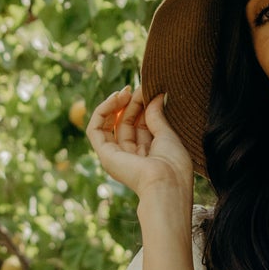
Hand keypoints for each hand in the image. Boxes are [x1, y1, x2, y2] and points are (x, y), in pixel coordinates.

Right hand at [83, 87, 193, 204]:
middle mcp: (131, 157)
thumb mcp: (167, 135)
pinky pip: (95, 130)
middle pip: (125, 123)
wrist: (166, 181)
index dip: (142, 106)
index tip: (149, 91)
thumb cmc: (173, 164)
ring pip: (109, 125)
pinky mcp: (105, 155)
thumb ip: (157, 116)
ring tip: (126, 91)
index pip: (140, 125)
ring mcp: (117, 157)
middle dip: (131, 103)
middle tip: (139, 88)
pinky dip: (102, 111)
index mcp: (148, 155)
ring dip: (116, 104)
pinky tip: (115, 98)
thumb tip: (156, 96)